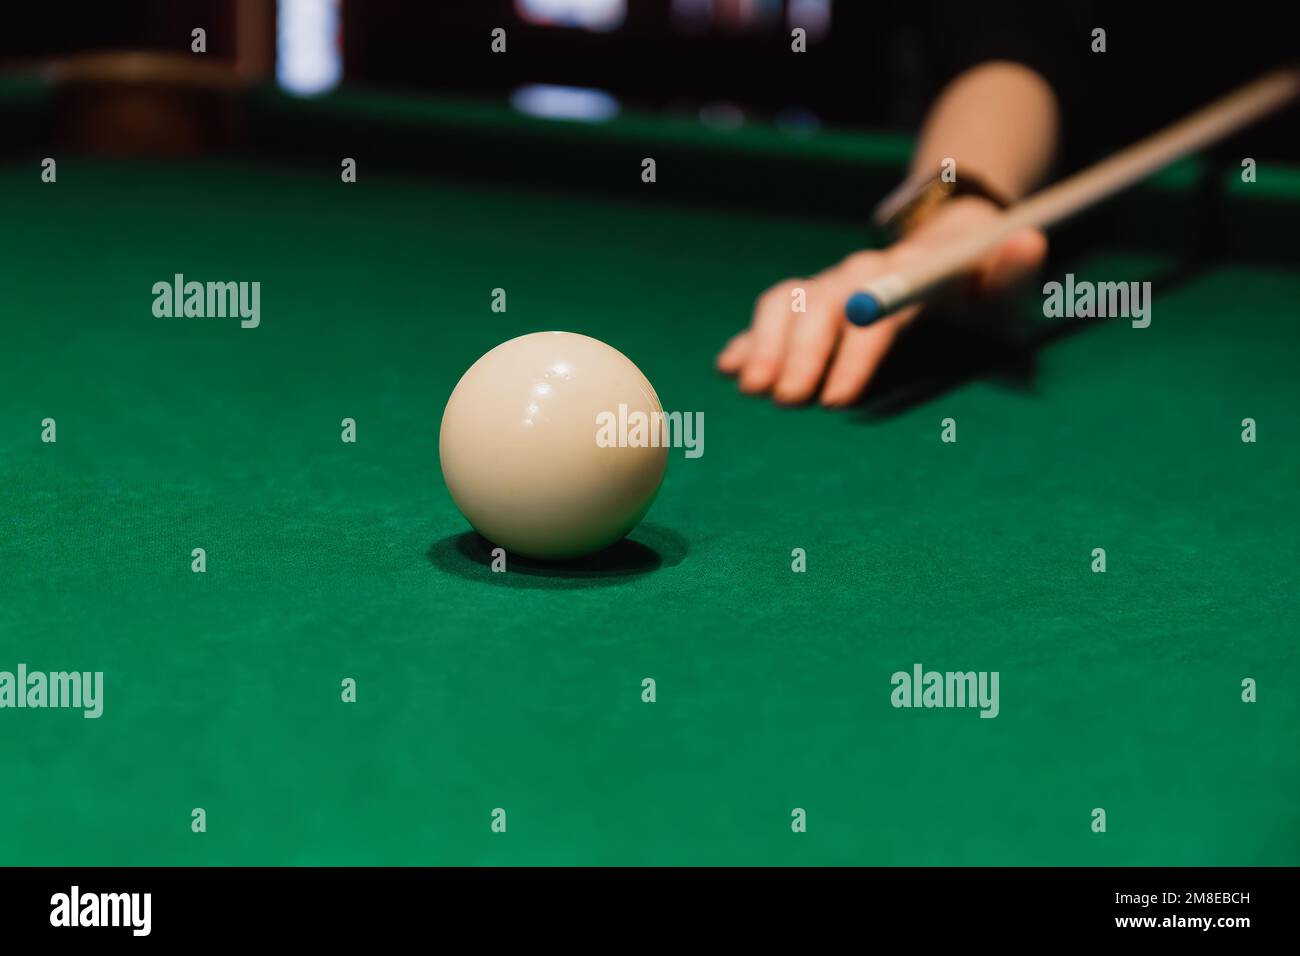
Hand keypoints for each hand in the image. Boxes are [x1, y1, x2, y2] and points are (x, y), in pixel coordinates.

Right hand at [716, 196, 1047, 405]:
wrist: (951, 251)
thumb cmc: (982, 291)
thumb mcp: (1008, 291)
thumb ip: (1014, 274)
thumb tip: (1026, 240)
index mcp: (912, 272)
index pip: (878, 312)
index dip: (855, 356)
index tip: (836, 400)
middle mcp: (864, 272)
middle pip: (823, 306)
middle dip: (802, 355)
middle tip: (786, 401)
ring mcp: (834, 281)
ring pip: (789, 301)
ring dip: (767, 344)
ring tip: (750, 388)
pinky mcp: (813, 296)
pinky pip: (774, 309)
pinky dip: (751, 336)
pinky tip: (728, 365)